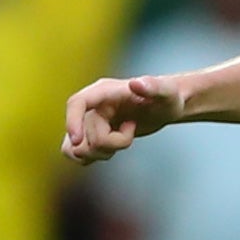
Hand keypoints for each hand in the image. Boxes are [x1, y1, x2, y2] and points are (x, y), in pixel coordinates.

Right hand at [63, 74, 184, 161]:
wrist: (165, 107)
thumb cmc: (168, 97)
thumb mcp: (167, 92)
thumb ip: (155, 86)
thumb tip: (136, 83)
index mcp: (104, 91)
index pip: (77, 103)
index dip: (72, 121)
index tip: (77, 141)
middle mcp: (92, 106)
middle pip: (85, 135)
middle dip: (111, 143)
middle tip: (133, 130)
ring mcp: (90, 121)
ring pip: (78, 148)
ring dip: (101, 153)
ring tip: (123, 140)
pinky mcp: (92, 134)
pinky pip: (78, 153)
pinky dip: (93, 157)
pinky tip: (113, 150)